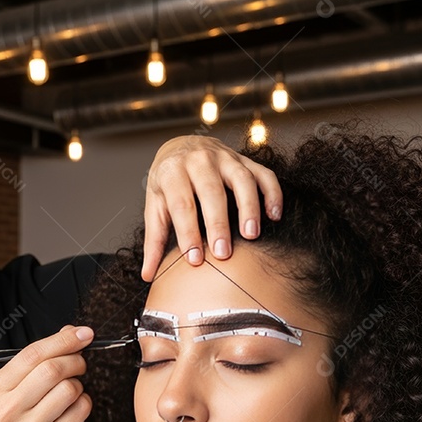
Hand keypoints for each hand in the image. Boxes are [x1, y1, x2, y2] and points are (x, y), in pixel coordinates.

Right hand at [0, 326, 92, 421]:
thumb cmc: (23, 419)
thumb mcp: (20, 388)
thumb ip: (42, 358)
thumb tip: (71, 330)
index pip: (32, 354)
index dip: (62, 340)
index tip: (84, 333)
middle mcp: (8, 409)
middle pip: (51, 369)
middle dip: (74, 360)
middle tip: (80, 363)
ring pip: (68, 389)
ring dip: (78, 385)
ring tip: (71, 391)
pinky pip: (80, 409)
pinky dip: (84, 403)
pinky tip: (73, 409)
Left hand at [142, 135, 282, 280]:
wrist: (180, 147)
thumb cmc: (167, 184)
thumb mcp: (155, 206)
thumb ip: (154, 239)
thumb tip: (147, 275)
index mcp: (172, 172)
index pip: (181, 204)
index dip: (188, 232)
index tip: (195, 259)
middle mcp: (199, 160)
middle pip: (211, 191)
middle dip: (218, 223)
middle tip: (223, 253)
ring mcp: (225, 158)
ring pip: (241, 180)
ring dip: (249, 207)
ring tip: (251, 235)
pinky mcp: (245, 160)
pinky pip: (264, 174)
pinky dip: (272, 193)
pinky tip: (274, 215)